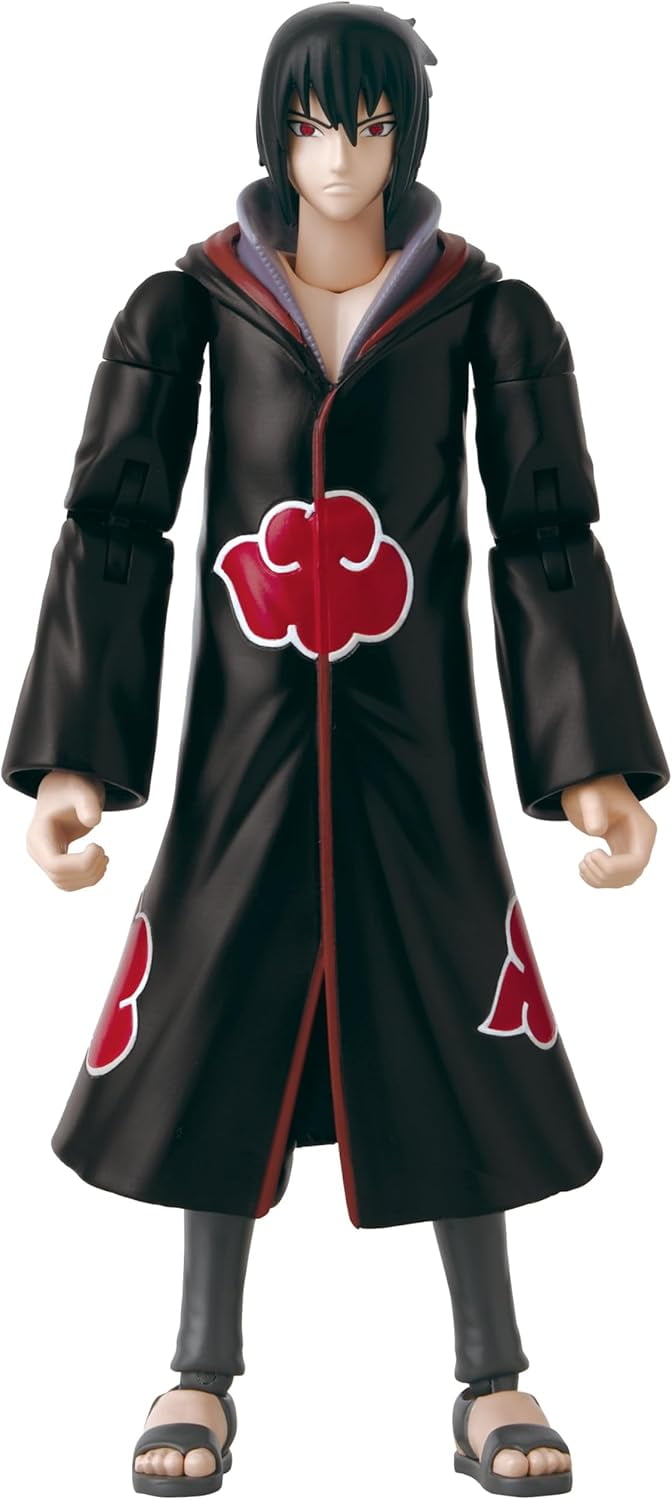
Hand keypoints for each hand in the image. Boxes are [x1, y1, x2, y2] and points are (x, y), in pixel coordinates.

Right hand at [26, 769, 107, 890]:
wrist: (66, 788)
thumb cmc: (73, 788)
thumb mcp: (83, 790)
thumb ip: (88, 803)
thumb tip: (93, 821)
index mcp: (38, 836)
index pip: (56, 865)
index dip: (82, 863)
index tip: (98, 846)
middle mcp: (37, 851)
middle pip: (61, 878)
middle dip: (89, 870)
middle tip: (104, 852)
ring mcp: (44, 858)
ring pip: (66, 885)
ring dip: (90, 877)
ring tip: (103, 856)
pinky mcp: (55, 862)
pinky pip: (69, 881)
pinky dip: (88, 877)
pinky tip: (99, 861)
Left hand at [560, 773, 656, 888]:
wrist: (588, 787)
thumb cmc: (591, 788)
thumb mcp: (588, 795)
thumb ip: (593, 810)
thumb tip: (597, 830)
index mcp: (642, 828)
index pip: (637, 861)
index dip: (614, 867)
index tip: (591, 853)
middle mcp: (641, 841)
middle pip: (631, 875)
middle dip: (605, 874)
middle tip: (585, 858)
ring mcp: (631, 849)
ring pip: (623, 880)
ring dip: (599, 879)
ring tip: (583, 861)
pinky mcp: (619, 855)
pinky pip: (614, 878)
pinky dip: (597, 880)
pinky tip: (584, 867)